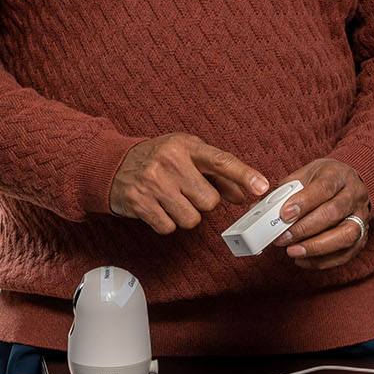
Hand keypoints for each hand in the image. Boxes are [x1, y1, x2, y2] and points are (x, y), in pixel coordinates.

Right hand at [110, 133, 268, 234]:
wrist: (112, 164)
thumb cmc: (158, 159)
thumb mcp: (187, 157)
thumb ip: (218, 175)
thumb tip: (245, 194)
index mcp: (185, 146)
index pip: (221, 161)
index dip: (244, 175)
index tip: (261, 187)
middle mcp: (169, 161)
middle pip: (210, 201)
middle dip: (202, 202)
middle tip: (185, 191)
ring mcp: (152, 182)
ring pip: (191, 219)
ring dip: (185, 215)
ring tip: (171, 199)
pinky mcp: (139, 202)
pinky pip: (169, 227)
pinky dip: (166, 222)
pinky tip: (157, 207)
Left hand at [275, 159, 372, 269]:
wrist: (348, 183)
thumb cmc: (322, 180)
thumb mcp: (303, 176)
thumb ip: (283, 192)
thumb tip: (256, 210)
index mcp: (338, 174)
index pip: (324, 188)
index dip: (303, 202)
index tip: (284, 215)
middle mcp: (354, 195)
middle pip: (334, 213)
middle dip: (305, 228)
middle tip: (282, 238)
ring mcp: (361, 216)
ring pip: (346, 235)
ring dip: (317, 247)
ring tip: (293, 252)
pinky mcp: (363, 236)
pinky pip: (347, 253)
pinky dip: (323, 260)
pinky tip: (303, 259)